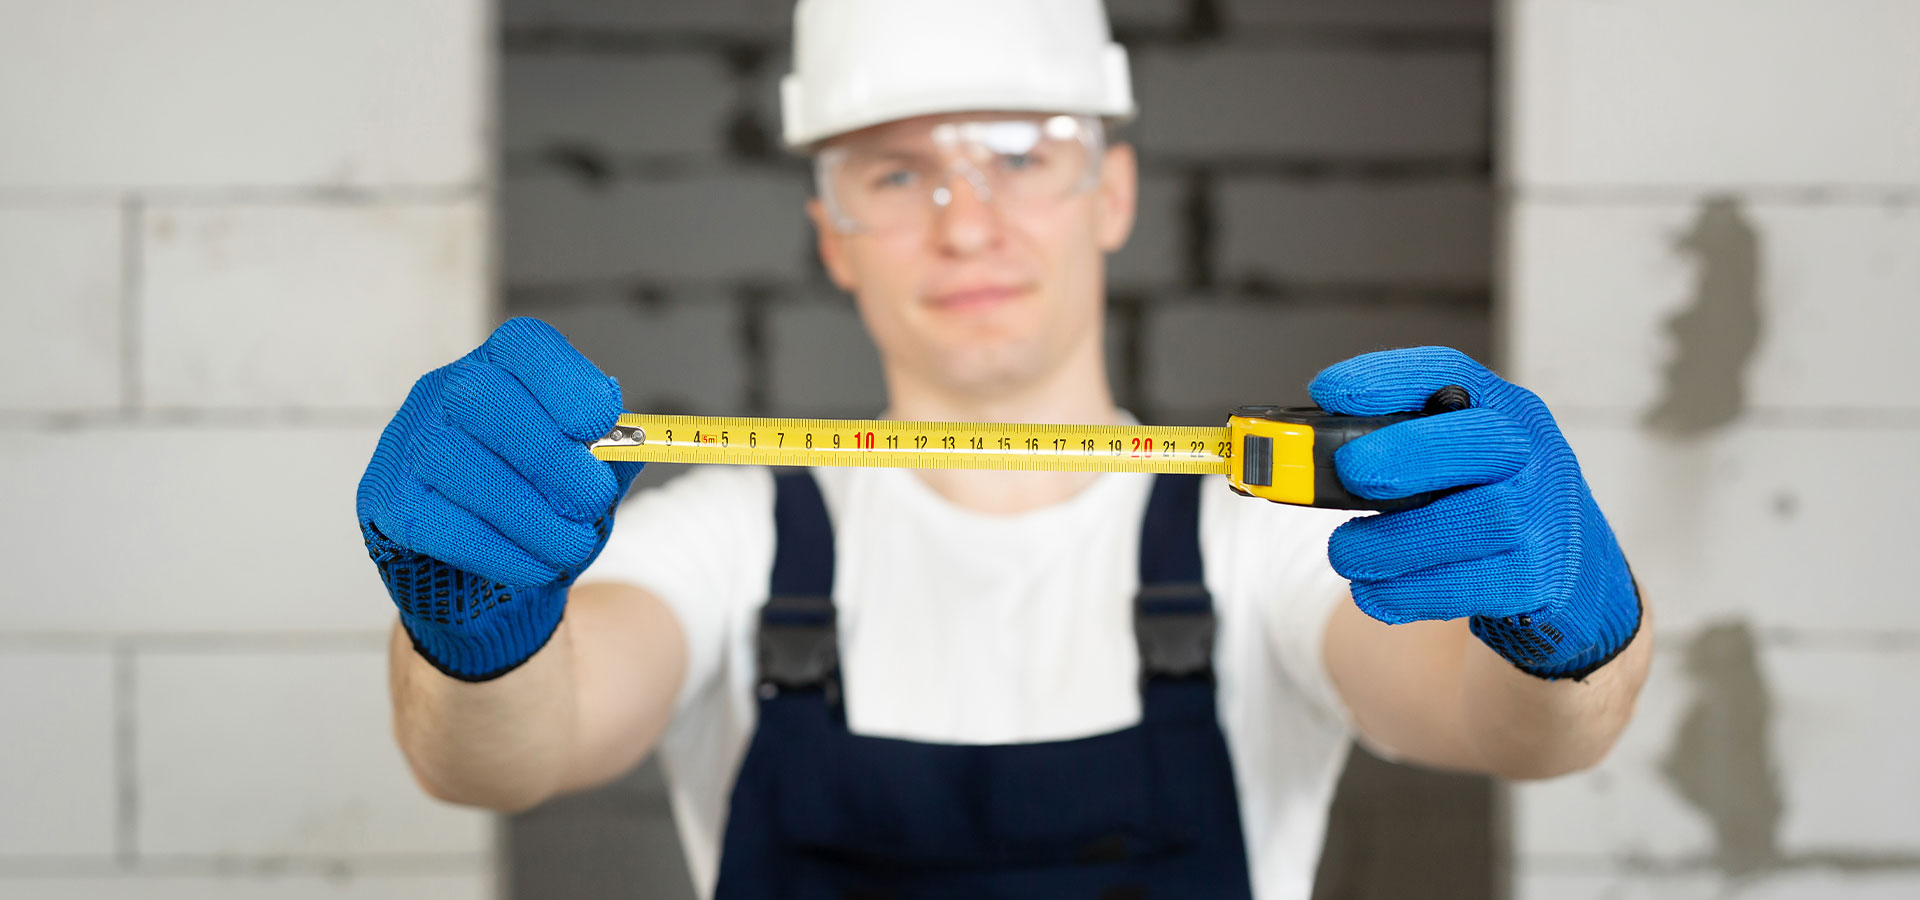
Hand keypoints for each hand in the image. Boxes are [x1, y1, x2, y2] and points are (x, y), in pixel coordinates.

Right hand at [356, 318, 643, 680]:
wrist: (481, 580)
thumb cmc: (537, 510)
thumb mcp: (583, 475)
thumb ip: (610, 453)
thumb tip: (633, 441)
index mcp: (498, 369)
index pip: (523, 346)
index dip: (567, 382)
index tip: (602, 424)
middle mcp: (441, 394)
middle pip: (483, 400)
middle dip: (550, 456)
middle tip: (592, 500)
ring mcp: (405, 445)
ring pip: (457, 464)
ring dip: (530, 513)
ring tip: (572, 544)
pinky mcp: (387, 503)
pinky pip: (439, 523)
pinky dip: (500, 550)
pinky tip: (537, 566)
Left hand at [1310, 347, 1639, 679]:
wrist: (1569, 579)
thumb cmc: (1489, 505)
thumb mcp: (1453, 461)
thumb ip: (1395, 445)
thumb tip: (1305, 448)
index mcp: (1502, 409)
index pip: (1448, 373)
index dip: (1386, 378)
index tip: (1326, 391)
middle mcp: (1534, 454)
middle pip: (1480, 442)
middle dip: (1407, 453)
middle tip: (1348, 472)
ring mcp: (1546, 518)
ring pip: (1473, 522)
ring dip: (1393, 542)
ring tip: (1346, 552)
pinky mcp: (1540, 579)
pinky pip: (1470, 585)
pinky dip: (1408, 591)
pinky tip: (1373, 590)